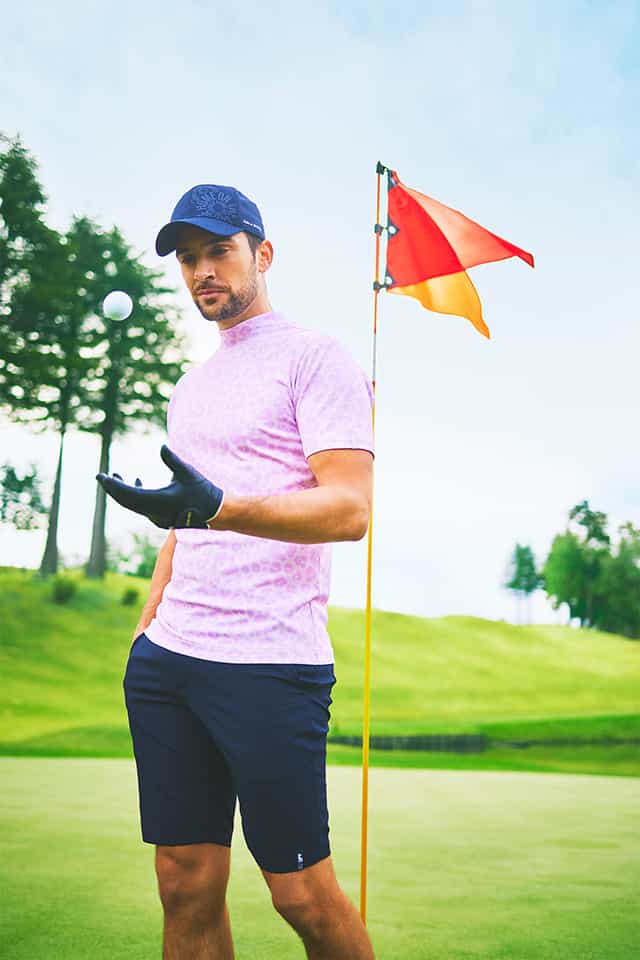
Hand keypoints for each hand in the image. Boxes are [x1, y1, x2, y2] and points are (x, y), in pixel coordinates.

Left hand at [96, 444, 223, 528]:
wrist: (216, 512)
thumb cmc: (203, 491)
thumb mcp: (188, 472)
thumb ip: (172, 460)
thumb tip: (162, 447)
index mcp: (160, 501)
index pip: (129, 494)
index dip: (113, 486)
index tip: (101, 476)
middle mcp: (155, 512)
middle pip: (126, 501)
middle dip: (112, 488)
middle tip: (100, 476)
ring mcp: (157, 517)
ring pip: (133, 504)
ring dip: (122, 491)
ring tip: (114, 475)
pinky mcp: (160, 516)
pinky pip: (141, 506)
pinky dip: (134, 494)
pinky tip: (137, 480)